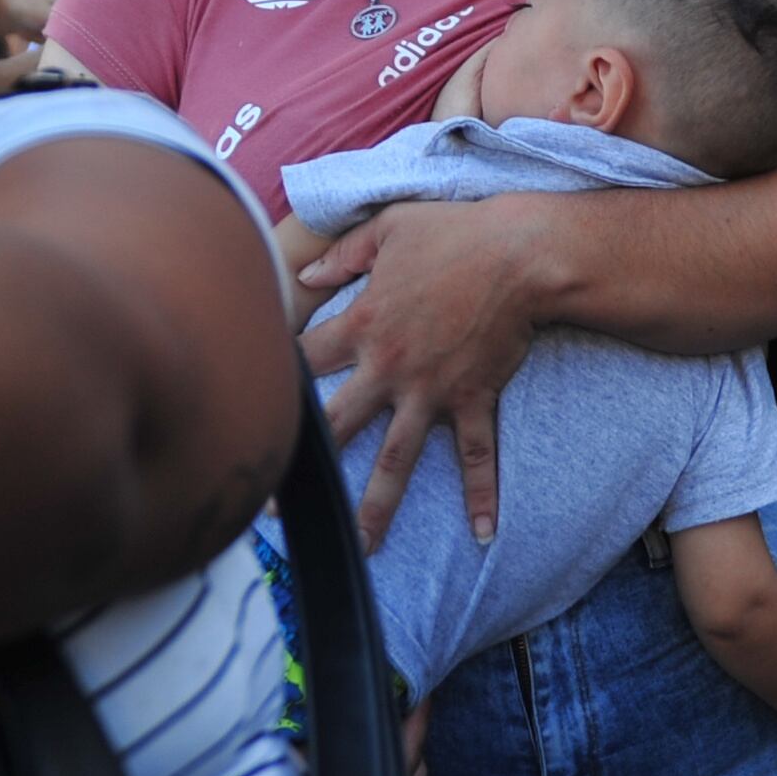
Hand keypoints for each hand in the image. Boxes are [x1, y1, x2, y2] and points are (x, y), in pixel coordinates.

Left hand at [295, 195, 540, 547]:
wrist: (520, 254)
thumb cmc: (455, 233)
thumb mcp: (389, 228)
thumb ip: (343, 255)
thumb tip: (303, 277)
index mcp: (364, 324)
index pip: (305, 358)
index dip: (278, 373)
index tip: (256, 395)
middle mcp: (390, 367)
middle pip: (336, 425)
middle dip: (305, 465)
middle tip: (274, 507)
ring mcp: (432, 391)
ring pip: (397, 459)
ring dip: (378, 506)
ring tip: (362, 548)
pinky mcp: (473, 400)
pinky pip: (477, 457)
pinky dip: (483, 495)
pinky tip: (483, 533)